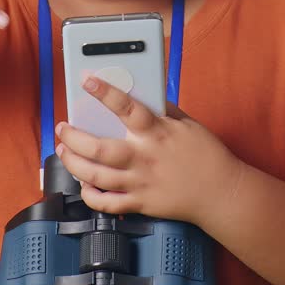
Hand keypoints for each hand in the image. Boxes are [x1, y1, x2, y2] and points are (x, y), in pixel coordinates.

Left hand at [55, 77, 245, 225]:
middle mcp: (145, 157)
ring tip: (63, 150)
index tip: (86, 80)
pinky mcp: (140, 204)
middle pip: (100, 148)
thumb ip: (163, 110)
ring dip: (73, 163)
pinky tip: (84, 184)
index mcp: (158, 132)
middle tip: (63, 127)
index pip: (126, 107)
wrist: (221, 192)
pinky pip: (107, 204)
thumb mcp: (188, 124)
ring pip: (96, 176)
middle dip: (74, 137)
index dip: (104, 92)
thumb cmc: (206, 155)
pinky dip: (90, 195)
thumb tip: (142, 94)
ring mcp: (140, 183)